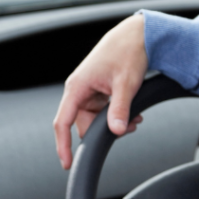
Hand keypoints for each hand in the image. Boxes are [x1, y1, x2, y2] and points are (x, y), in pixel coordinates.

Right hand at [53, 14, 147, 168]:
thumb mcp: (126, 84)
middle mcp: (79, 90)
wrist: (136, 35)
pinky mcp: (98, 91)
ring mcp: (89, 91)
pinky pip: (102, 111)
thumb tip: (116, 131)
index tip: (67, 163)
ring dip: (113, 123)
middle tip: (128, 128)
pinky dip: (116, 115)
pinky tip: (133, 113)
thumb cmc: (127, 52)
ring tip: (134, 119)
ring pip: (95, 119)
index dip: (63, 145)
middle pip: (83, 124)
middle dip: (104, 131)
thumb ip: (120, 109)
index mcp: (77, 87)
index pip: (62, 122)